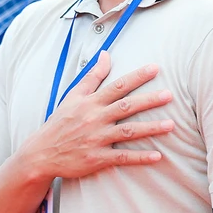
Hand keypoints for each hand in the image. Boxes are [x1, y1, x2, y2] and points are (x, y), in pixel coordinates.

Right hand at [19, 51, 174, 180]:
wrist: (41, 152)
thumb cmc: (60, 122)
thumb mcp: (73, 96)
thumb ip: (92, 76)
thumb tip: (106, 54)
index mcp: (90, 103)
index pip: (117, 86)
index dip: (137, 77)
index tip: (155, 68)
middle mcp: (94, 119)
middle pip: (126, 107)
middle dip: (148, 100)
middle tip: (169, 95)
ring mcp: (96, 139)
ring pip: (127, 132)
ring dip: (150, 128)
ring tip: (171, 125)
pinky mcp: (97, 158)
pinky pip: (122, 158)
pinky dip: (139, 157)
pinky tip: (157, 156)